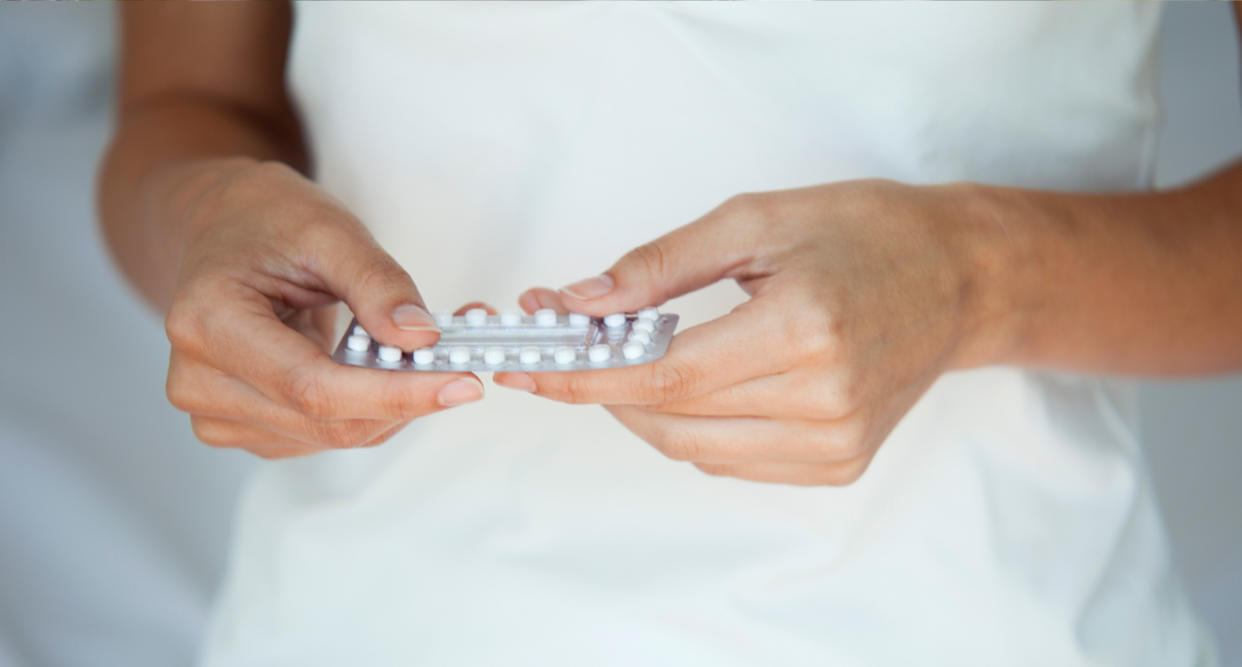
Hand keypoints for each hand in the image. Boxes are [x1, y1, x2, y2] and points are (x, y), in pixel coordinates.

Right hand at [162, 160, 483, 458]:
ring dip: (394, 404)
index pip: (312, 387)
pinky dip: (372, 408)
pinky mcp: (243, 426)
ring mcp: (217, 412)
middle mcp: (199, 381)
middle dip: (407, 398)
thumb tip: (420, 337)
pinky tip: (384, 369)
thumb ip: (378, 284)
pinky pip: (327, 435)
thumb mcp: (329, 230)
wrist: (222, 228)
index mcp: (208, 323)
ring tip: (424, 354)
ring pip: (335, 436)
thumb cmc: (266, 220)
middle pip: (327, 422)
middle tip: (466, 365)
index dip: (394, 393)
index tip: (461, 384)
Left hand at [496, 181, 995, 484]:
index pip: (664, 374)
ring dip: (644, 410)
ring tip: (628, 362)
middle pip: (671, 416)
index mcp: (804, 330)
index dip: (586, 375)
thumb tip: (582, 302)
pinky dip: (692, 429)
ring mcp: (836, 443)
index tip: (530, 368)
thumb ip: (660, 267)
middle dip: (603, 387)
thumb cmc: (866, 234)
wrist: (958, 279)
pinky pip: (732, 461)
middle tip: (567, 352)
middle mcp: (823, 400)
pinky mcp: (840, 464)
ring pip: (694, 450)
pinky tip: (691, 386)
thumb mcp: (756, 219)